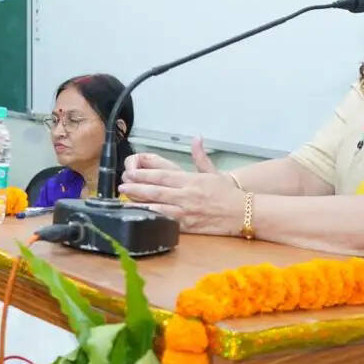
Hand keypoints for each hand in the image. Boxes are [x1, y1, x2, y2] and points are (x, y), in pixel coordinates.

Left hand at [119, 138, 244, 235]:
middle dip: (136, 188)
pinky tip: (142, 218)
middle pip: (156, 191)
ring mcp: (187, 211)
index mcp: (190, 180)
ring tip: (125, 201)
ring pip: (158, 207)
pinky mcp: (189, 226)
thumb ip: (200, 156)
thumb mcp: (213, 171)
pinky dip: (154, 220)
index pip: (162, 176)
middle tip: (121, 186)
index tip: (130, 173)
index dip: (143, 175)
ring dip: (140, 204)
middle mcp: (187, 195)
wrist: (242, 212)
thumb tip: (197, 138)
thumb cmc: (226, 193)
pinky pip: (167, 223)